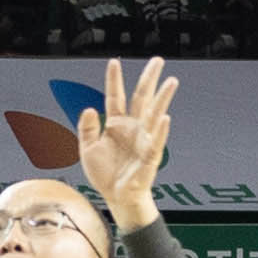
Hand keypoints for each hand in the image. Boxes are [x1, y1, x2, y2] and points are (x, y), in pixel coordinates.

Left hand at [68, 54, 177, 230]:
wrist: (115, 197)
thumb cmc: (104, 173)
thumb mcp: (87, 149)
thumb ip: (86, 129)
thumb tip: (89, 109)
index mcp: (116, 124)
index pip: (115, 97)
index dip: (114, 80)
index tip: (113, 62)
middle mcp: (132, 127)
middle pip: (141, 98)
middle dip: (149, 79)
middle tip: (157, 61)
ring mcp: (143, 140)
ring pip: (153, 114)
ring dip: (162, 98)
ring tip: (171, 81)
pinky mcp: (149, 155)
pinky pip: (156, 141)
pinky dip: (160, 130)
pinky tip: (165, 117)